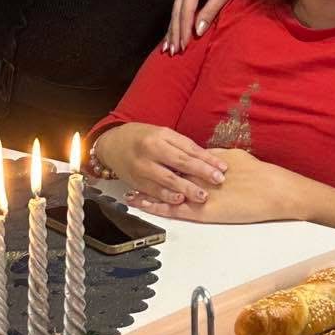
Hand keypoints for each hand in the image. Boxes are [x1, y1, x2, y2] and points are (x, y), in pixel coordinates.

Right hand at [93, 123, 228, 205]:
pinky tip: (179, 200)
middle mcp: (151, 151)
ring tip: (201, 195)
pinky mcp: (136, 181)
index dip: (207, 159)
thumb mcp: (163, 134)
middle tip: (218, 181)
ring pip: (167, 179)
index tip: (222, 167)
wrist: (112, 144)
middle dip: (201, 173)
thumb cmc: (142, 137)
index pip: (189, 149)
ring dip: (186, 188)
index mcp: (161, 136)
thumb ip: (182, 146)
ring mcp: (142, 167)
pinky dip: (167, 197)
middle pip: (180, 163)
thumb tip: (206, 159)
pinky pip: (153, 191)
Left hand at [127, 149, 296, 224]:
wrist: (272, 190)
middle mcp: (198, 175)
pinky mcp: (203, 211)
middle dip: (150, 174)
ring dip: (148, 192)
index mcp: (206, 161)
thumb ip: (217, 159)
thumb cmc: (260, 175)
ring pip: (167, 192)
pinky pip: (175, 209)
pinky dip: (159, 208)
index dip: (163, 161)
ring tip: (129, 193)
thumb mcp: (236, 159)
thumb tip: (207, 157)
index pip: (179, 159)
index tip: (149, 159)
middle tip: (132, 173)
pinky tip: (145, 208)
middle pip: (168, 173)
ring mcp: (199, 193)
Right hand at [164, 0, 239, 51]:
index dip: (184, 30)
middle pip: (176, 14)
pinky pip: (176, 9)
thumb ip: (210, 11)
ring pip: (174, 13)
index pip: (186, 12)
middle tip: (174, 52)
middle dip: (175, 34)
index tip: (184, 46)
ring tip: (168, 49)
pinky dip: (173, 23)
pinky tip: (169, 36)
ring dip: (171, 31)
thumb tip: (198, 30)